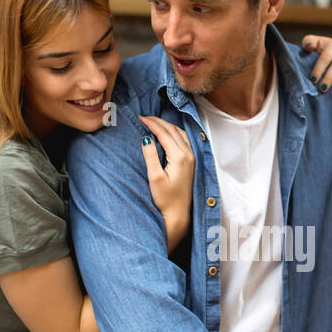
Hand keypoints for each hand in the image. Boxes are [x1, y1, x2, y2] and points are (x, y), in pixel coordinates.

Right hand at [139, 115, 194, 252]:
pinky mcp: (190, 162)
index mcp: (179, 157)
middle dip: (158, 121)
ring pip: (179, 133)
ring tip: (153, 122)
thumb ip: (151, 156)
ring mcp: (191, 158)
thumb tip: (146, 139)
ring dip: (166, 125)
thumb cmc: (165, 199)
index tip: (140, 117)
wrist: (178, 214)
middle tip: (144, 117)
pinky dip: (173, 132)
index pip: (164, 133)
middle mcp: (188, 155)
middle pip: (173, 130)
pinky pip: (183, 139)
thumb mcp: (155, 178)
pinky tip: (166, 133)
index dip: (151, 123)